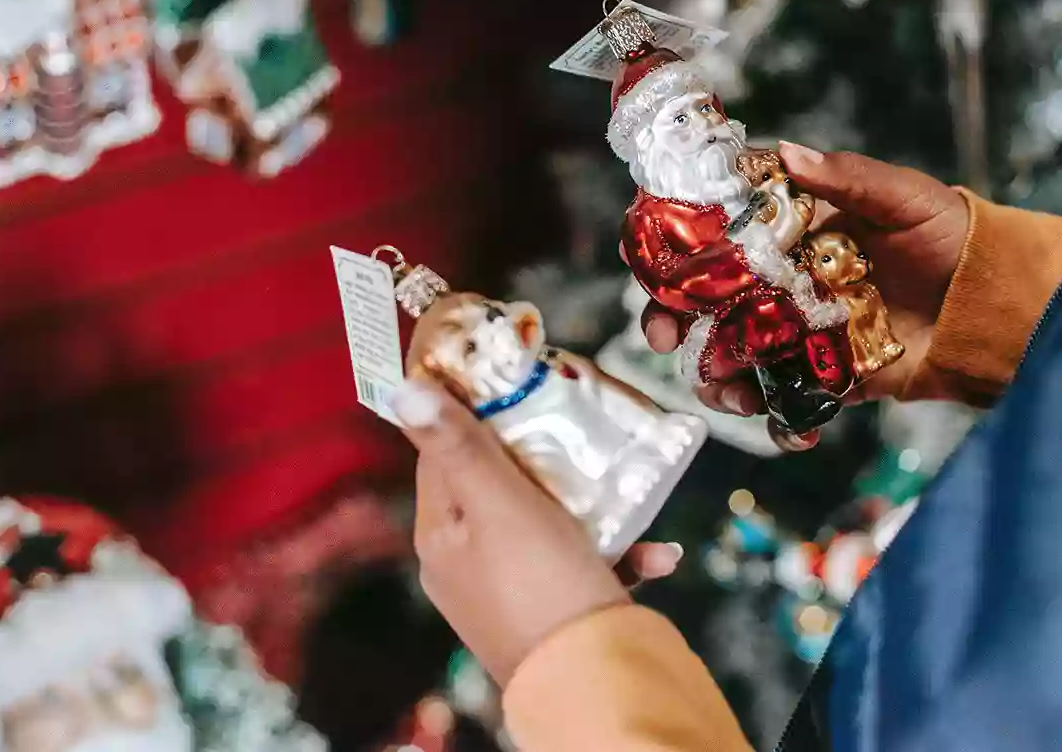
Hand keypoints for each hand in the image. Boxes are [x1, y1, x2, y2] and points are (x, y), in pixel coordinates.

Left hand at [391, 376, 684, 685]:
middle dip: (545, 454)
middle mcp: (467, 564)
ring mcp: (511, 592)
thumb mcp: (500, 504)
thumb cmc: (541, 587)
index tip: (515, 376)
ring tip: (627, 487)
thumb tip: (403, 390)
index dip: (474, 410)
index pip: (442, 453)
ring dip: (593, 504)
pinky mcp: (556, 615)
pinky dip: (620, 553)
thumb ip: (459, 447)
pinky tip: (658, 554)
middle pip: (499, 483)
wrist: (591, 685)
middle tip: (583, 423)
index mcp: (441, 534)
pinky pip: (585, 566)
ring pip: (549, 522)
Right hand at [641, 143, 970, 449]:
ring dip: (712, 369)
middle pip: (712, 296)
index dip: (679, 240)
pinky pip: (786, 396)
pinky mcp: (830, 376)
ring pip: (736, 350)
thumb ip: (847, 179)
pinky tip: (768, 417)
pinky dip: (770, 412)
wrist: (1003, 306)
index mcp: (796, 229)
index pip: (722, 229)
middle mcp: (789, 279)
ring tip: (714, 385)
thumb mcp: (904, 197)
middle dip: (675, 315)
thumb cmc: (952, 236)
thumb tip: (788, 154)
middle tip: (660, 329)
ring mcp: (805, 330)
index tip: (649, 253)